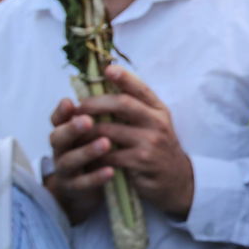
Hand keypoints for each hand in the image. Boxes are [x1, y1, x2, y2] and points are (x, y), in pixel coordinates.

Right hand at [47, 98, 109, 223]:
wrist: (94, 185)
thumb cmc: (97, 147)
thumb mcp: (100, 125)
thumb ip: (103, 104)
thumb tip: (113, 69)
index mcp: (67, 129)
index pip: (59, 118)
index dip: (62, 111)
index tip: (71, 101)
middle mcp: (63, 148)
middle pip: (58, 137)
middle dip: (72, 128)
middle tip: (87, 120)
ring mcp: (67, 169)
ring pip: (70, 160)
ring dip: (87, 151)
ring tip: (105, 143)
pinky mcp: (76, 188)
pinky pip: (83, 184)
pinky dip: (96, 177)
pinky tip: (111, 171)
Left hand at [73, 65, 195, 218]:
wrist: (175, 180)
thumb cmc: (157, 148)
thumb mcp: (154, 124)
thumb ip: (136, 108)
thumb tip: (108, 87)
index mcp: (158, 109)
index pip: (140, 88)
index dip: (124, 77)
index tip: (107, 69)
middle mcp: (157, 122)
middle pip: (122, 104)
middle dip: (94, 103)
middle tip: (76, 106)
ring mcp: (150, 141)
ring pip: (109, 130)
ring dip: (86, 131)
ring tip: (72, 130)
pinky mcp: (141, 161)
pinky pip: (109, 154)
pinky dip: (94, 154)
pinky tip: (85, 154)